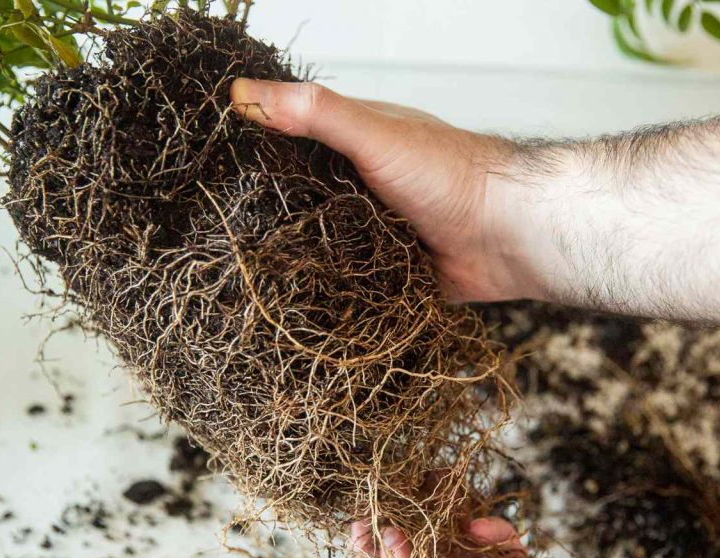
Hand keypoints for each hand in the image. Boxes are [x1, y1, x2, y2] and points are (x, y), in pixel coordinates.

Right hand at [230, 79, 540, 302]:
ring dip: (298, 255)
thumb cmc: (449, 174)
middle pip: (304, 198)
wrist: (508, 236)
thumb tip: (243, 94)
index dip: (256, 151)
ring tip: (243, 273)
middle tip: (219, 231)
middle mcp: (364, 186)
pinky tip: (294, 300)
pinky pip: (350, 283)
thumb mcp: (374, 134)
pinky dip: (330, 289)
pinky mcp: (389, 274)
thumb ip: (316, 115)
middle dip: (271, 213)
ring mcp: (376, 231)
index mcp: (359, 144)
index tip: (210, 167)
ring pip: (322, 243)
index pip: (294, 143)